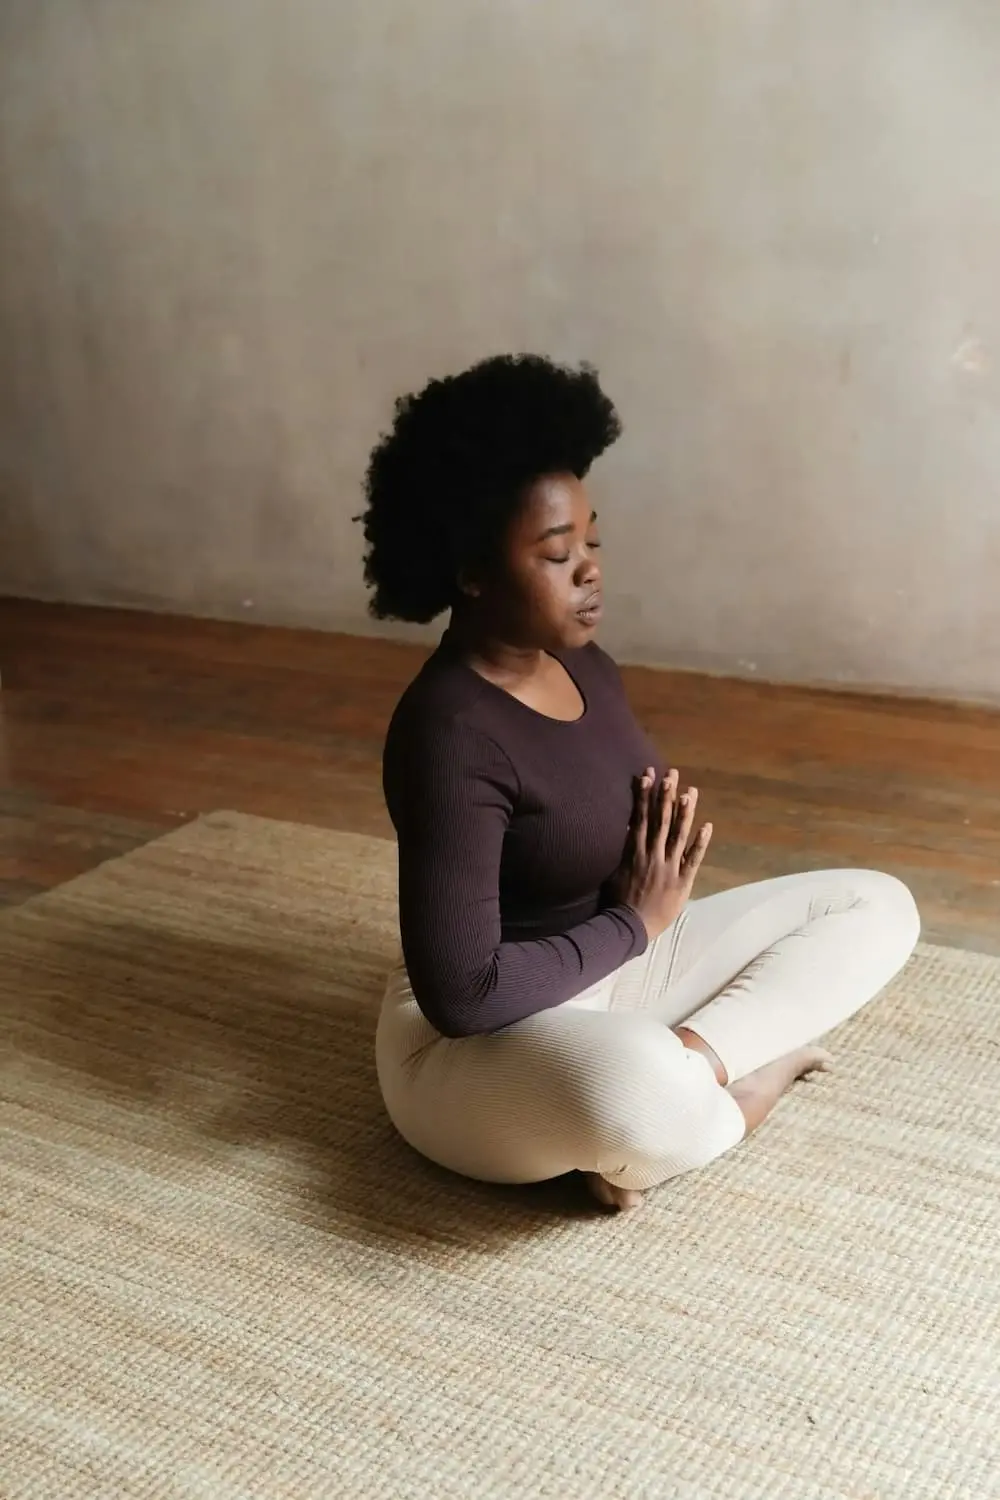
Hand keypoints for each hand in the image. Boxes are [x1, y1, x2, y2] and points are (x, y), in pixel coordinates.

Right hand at [609, 767, 712, 940]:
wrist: (628, 926)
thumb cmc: (617, 902)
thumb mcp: (614, 872)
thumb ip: (622, 851)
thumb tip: (626, 829)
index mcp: (635, 852)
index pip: (641, 818)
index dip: (644, 795)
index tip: (647, 776)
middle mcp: (653, 855)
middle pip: (662, 820)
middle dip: (666, 795)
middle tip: (671, 773)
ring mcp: (669, 867)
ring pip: (679, 834)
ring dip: (685, 812)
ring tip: (690, 791)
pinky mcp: (682, 881)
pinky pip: (693, 859)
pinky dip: (701, 842)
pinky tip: (707, 825)